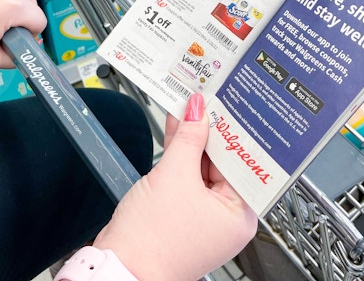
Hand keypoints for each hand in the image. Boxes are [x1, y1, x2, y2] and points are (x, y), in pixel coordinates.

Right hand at [93, 94, 257, 280]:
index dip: (231, 129)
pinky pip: (188, 177)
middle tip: (203, 99)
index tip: (224, 103)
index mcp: (240, 214)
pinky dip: (180, 155)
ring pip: (203, 166)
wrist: (121, 267)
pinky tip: (175, 129)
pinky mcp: (184, 213)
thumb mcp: (174, 175)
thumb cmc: (153, 241)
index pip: (242, 161)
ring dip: (192, 139)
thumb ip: (188, 137)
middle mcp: (227, 217)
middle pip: (223, 162)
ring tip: (186, 106)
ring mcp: (204, 216)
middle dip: (209, 130)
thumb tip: (197, 110)